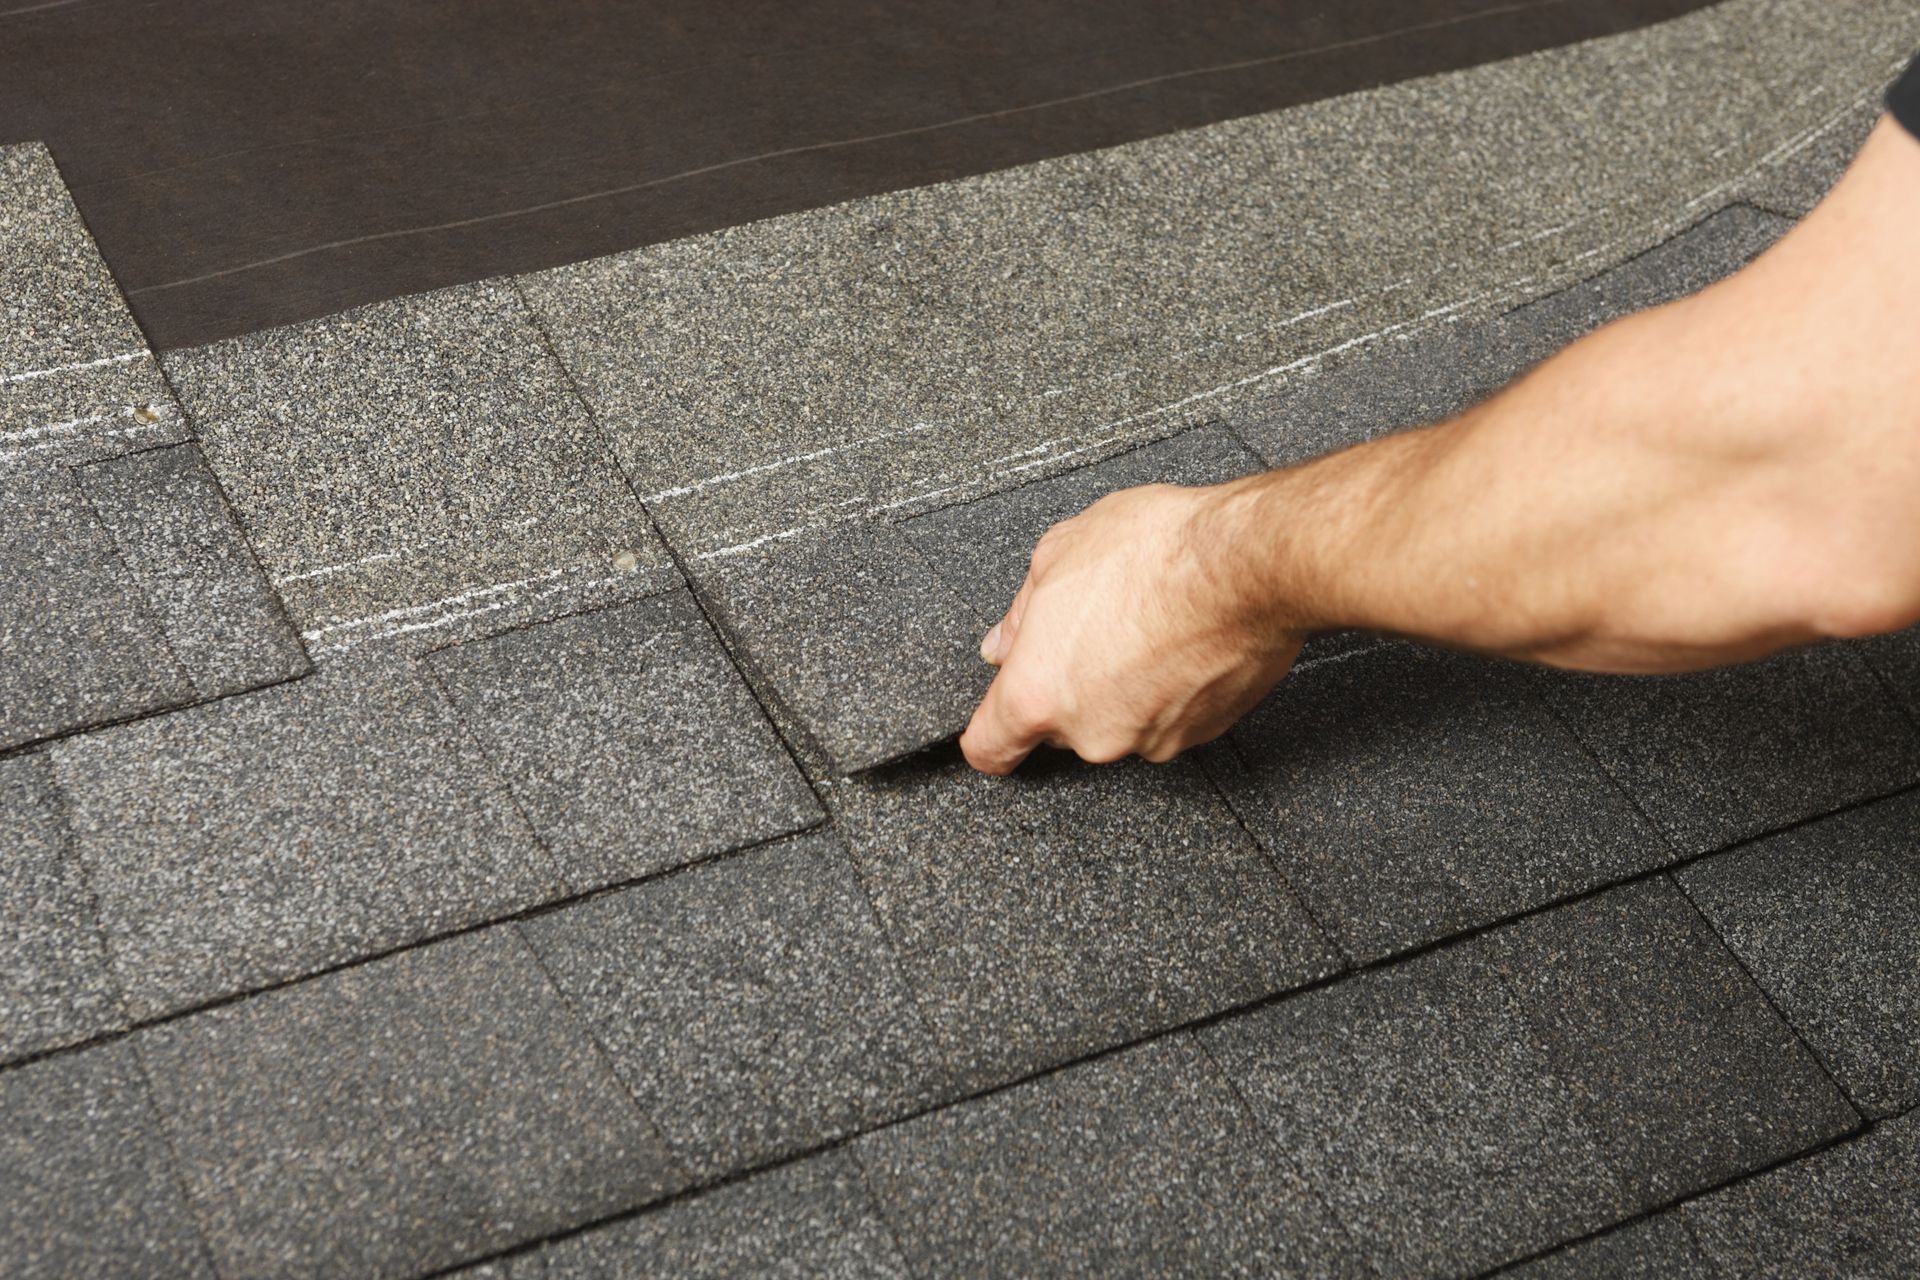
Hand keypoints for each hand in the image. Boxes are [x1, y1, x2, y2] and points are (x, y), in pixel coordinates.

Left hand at [959, 480, 1304, 773]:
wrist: (1245, 564)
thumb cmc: (1155, 553)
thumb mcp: (1058, 555)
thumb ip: (1019, 613)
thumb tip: (1005, 641)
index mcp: (1039, 694)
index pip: (990, 749)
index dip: (989, 736)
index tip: (995, 725)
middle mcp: (1093, 733)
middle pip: (1061, 728)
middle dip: (1069, 687)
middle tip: (1091, 631)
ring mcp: (1150, 739)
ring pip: (1118, 722)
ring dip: (1122, 687)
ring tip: (1143, 627)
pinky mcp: (1201, 734)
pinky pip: (1168, 718)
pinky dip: (1168, 691)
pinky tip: (1178, 642)